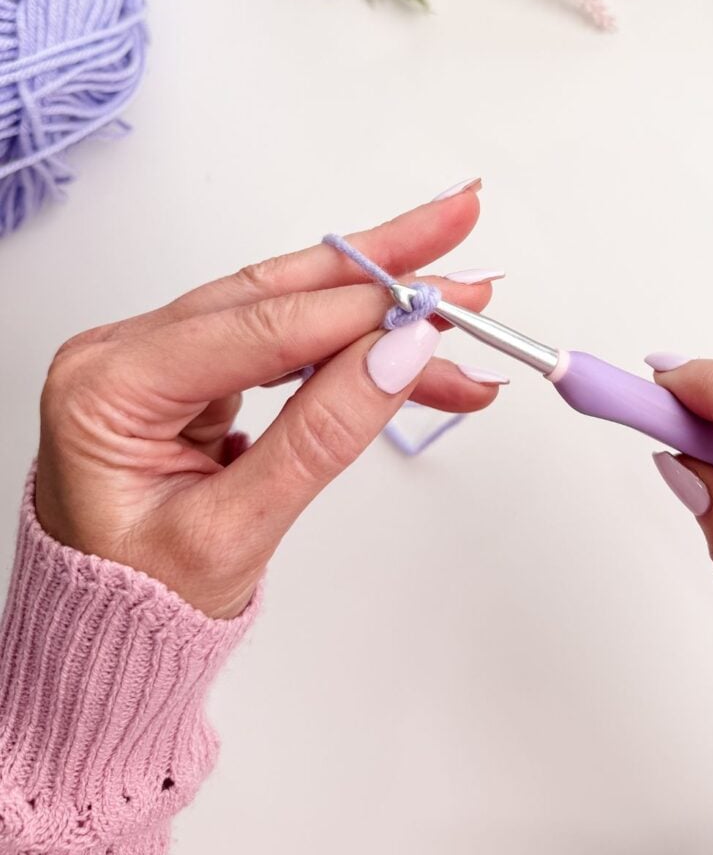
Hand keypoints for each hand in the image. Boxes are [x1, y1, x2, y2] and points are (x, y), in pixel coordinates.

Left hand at [36, 192, 498, 618]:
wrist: (111, 630)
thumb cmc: (141, 598)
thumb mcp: (235, 531)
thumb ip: (319, 436)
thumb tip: (396, 354)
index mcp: (110, 387)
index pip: (255, 328)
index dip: (355, 312)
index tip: (435, 305)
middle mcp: (129, 354)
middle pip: (276, 288)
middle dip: (377, 263)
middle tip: (456, 223)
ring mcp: (163, 359)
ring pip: (291, 309)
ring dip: (379, 305)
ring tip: (461, 303)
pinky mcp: (197, 375)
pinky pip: (289, 346)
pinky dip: (355, 350)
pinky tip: (414, 356)